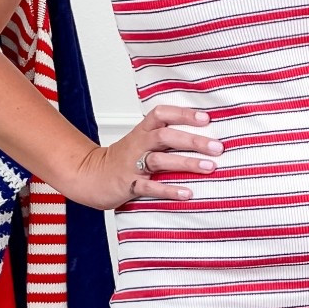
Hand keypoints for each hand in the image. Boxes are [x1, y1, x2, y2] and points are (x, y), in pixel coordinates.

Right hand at [74, 104, 223, 209]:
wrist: (91, 177)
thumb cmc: (124, 160)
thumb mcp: (142, 141)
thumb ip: (166, 136)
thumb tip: (202, 134)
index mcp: (143, 131)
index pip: (162, 114)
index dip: (183, 114)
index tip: (206, 119)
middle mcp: (139, 144)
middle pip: (165, 135)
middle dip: (193, 140)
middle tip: (217, 146)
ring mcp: (133, 165)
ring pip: (160, 160)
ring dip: (187, 162)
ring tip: (209, 167)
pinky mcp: (129, 184)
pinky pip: (150, 187)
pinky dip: (169, 190)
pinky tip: (187, 193)